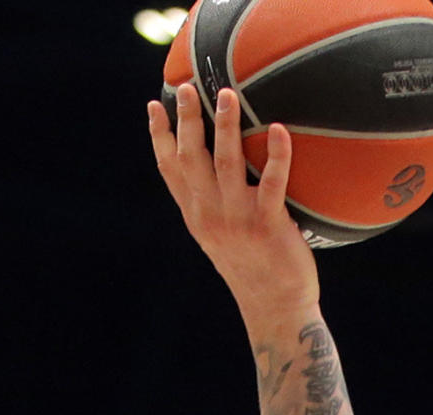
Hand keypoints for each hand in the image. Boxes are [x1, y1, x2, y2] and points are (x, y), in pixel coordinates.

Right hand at [151, 86, 317, 317]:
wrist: (276, 310)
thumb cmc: (254, 271)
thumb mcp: (220, 238)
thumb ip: (212, 206)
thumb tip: (213, 172)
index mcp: (196, 215)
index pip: (169, 169)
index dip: (159, 136)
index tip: (154, 105)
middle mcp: (210, 214)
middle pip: (192, 158)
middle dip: (187, 120)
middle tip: (187, 87)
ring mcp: (237, 219)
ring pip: (226, 162)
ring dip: (226, 125)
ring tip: (228, 94)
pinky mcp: (267, 224)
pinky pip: (272, 181)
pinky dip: (276, 154)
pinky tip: (279, 130)